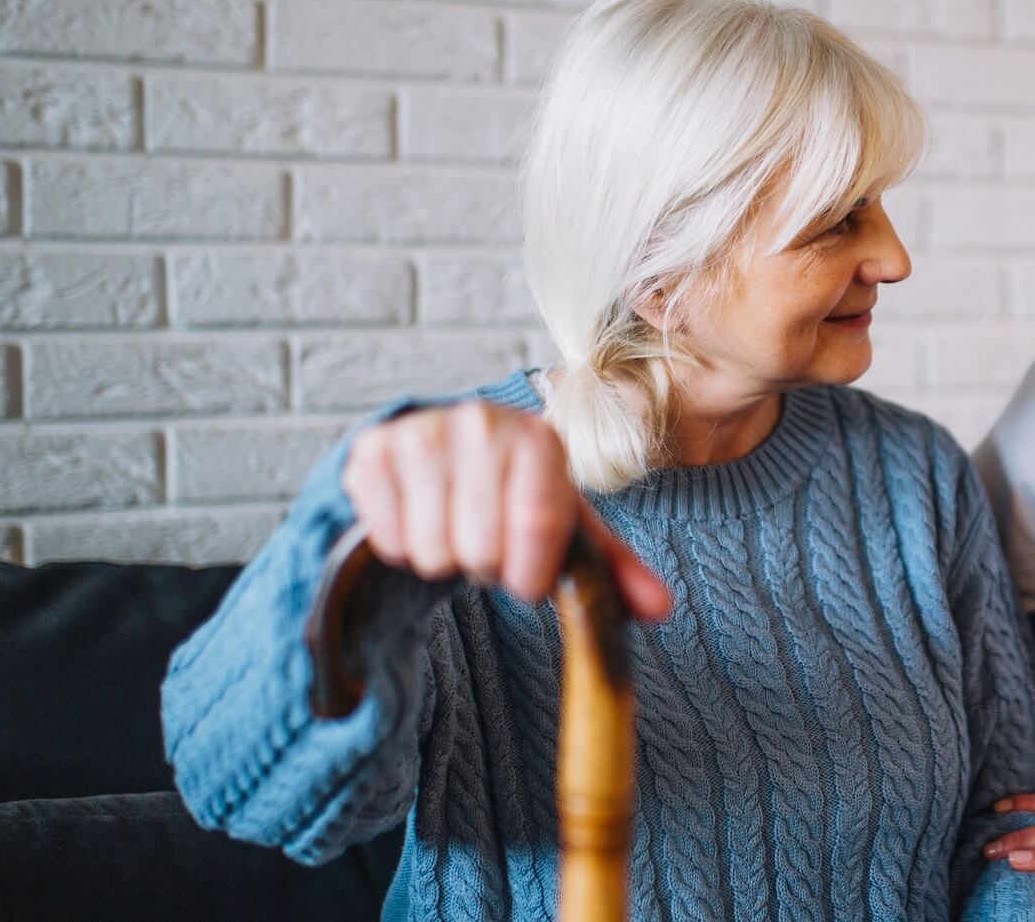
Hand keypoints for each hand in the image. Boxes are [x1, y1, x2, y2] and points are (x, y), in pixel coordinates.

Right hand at [340, 401, 670, 617]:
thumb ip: (616, 571)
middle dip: (486, 566)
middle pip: (480, 547)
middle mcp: (482, 422)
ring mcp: (422, 432)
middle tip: (488, 546)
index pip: (537, 525)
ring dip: (445, 560)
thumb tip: (662, 610)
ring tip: (456, 530)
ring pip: (431, 551)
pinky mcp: (372, 450)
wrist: (446, 455)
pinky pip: (388, 539)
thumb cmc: (517, 497)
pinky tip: (420, 520)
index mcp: (540, 438)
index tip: (527, 581)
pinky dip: (403, 548)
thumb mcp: (569, 528)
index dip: (530, 573)